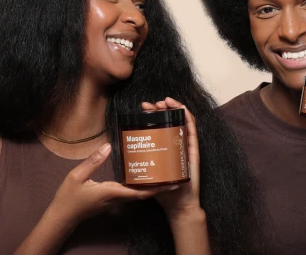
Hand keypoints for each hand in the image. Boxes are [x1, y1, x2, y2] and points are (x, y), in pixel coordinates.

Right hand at [51, 143, 172, 224]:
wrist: (62, 217)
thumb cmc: (68, 198)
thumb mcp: (76, 176)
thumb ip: (93, 161)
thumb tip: (108, 145)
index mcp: (112, 193)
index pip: (140, 192)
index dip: (158, 188)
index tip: (172, 183)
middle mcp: (117, 198)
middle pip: (143, 192)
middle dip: (159, 185)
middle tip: (173, 171)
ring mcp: (115, 200)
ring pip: (137, 192)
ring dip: (150, 184)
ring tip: (162, 170)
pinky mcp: (111, 199)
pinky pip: (130, 192)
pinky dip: (139, 184)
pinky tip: (142, 174)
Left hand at [141, 97, 202, 221]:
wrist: (178, 204)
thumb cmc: (162, 190)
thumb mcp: (145, 173)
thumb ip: (134, 163)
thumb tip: (112, 151)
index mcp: (164, 147)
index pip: (158, 125)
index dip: (151, 115)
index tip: (142, 108)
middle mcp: (175, 143)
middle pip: (169, 120)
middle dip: (161, 109)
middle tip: (151, 104)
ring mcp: (185, 146)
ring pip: (182, 121)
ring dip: (175, 108)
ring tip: (166, 101)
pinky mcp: (193, 151)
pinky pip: (192, 131)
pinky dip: (188, 118)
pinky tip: (181, 109)